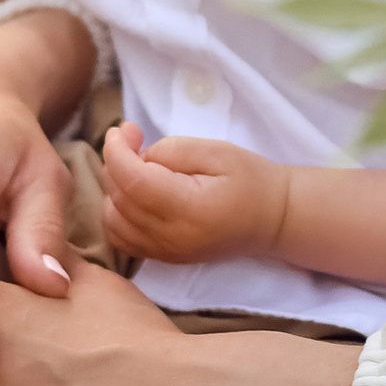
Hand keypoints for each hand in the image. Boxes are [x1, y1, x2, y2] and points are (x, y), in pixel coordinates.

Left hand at [98, 124, 287, 267]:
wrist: (272, 220)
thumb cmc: (250, 180)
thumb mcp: (217, 151)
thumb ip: (172, 150)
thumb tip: (137, 155)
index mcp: (188, 209)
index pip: (133, 181)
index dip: (117, 151)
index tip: (121, 129)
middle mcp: (171, 237)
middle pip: (119, 198)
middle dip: (116, 162)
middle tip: (134, 137)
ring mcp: (165, 252)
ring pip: (113, 219)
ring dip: (115, 188)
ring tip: (136, 165)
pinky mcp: (163, 257)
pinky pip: (121, 237)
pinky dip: (117, 212)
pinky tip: (134, 192)